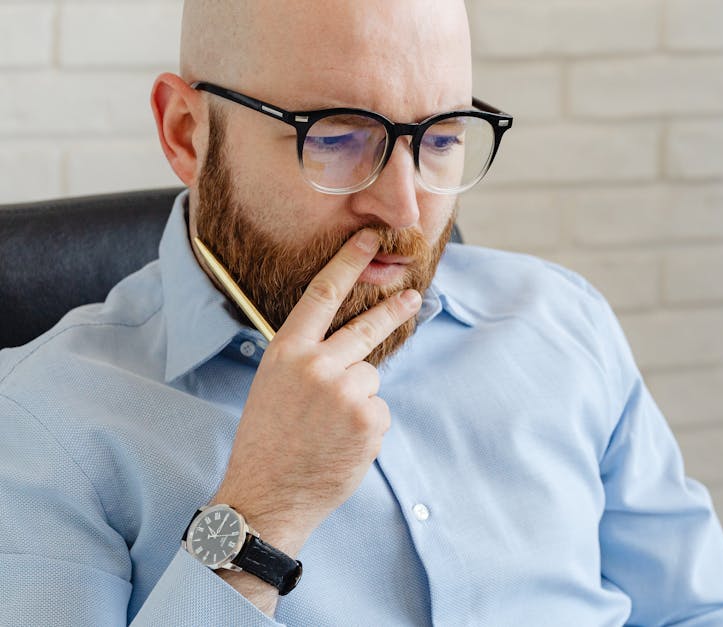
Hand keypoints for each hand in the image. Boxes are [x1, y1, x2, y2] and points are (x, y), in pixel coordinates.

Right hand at [209, 229, 421, 554]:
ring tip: (328, 428)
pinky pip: (378, 410)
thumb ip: (308, 358)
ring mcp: (346, 391)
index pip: (323, 293)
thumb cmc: (268, 441)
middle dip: (393, 309)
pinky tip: (340, 444)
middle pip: (366, 326)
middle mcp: (316, 365)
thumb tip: (350, 345)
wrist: (267, 495)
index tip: (369, 239)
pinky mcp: (369, 419)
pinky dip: (366, 427)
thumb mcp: (274, 385)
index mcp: (286, 351)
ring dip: (360, 399)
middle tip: (413, 296)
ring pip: (371, 378)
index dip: (349, 262)